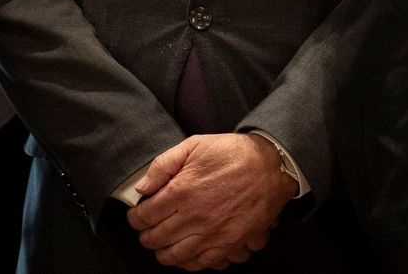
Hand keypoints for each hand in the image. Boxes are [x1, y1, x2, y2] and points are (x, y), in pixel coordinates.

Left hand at [127, 133, 296, 269]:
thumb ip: (163, 164)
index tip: (138, 215)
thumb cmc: (234, 154)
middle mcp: (194, 216)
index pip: (144, 216)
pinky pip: (199, 264)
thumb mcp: (195, 145)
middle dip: (146, 235)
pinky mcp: (228, 243)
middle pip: (154, 239)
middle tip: (148, 229)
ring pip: (173, 256)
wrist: (271, 167)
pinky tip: (184, 252)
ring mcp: (211, 233)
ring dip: (162, 252)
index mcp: (182, 191)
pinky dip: (186, 262)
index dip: (136, 217)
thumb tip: (142, 187)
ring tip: (162, 244)